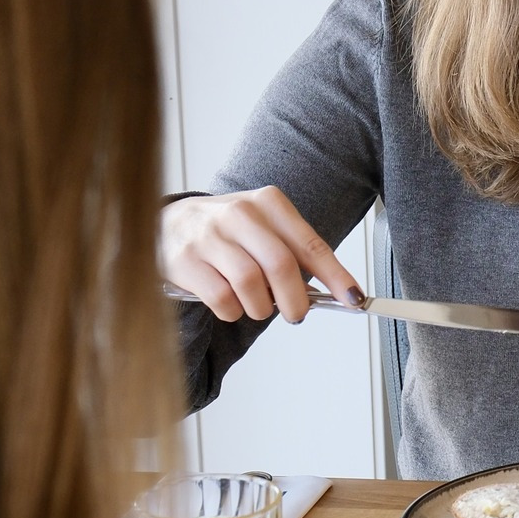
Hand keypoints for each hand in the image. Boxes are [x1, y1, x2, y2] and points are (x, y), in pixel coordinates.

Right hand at [159, 186, 361, 323]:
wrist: (165, 224)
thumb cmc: (224, 232)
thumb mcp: (262, 229)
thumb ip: (291, 254)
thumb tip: (328, 292)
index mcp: (267, 203)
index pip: (310, 245)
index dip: (336, 276)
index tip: (354, 299)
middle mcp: (239, 214)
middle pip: (282, 267)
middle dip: (296, 302)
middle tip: (296, 314)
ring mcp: (210, 235)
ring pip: (252, 286)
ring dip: (260, 308)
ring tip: (255, 305)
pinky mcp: (186, 260)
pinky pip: (223, 300)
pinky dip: (233, 312)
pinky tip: (229, 304)